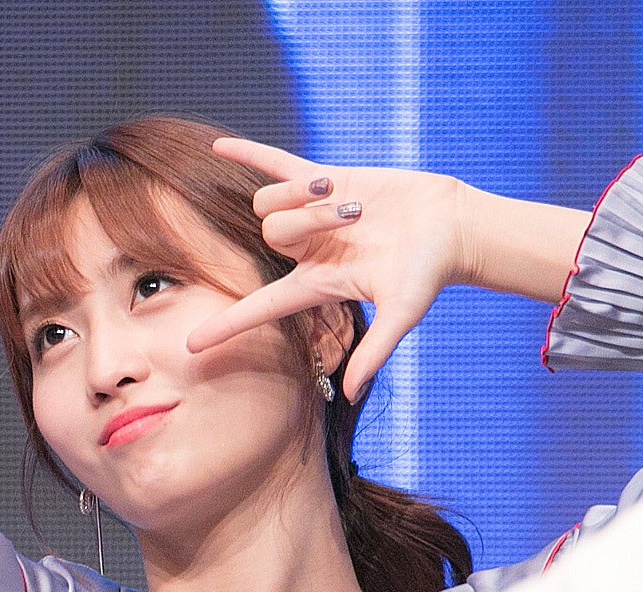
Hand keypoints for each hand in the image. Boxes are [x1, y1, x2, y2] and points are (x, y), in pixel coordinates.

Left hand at [188, 138, 467, 400]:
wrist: (450, 225)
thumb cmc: (429, 274)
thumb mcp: (402, 314)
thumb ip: (375, 351)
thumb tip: (351, 396)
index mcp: (318, 284)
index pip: (261, 308)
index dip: (226, 327)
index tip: (191, 347)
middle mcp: (307, 252)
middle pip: (269, 234)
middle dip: (307, 221)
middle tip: (353, 219)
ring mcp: (312, 213)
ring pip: (272, 200)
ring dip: (307, 193)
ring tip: (348, 196)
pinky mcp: (327, 178)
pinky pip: (276, 163)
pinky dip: (248, 154)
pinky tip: (217, 145)